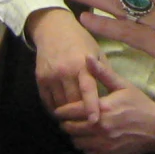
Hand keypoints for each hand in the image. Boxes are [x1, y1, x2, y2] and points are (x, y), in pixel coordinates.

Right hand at [27, 7, 100, 123]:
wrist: (53, 29)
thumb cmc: (80, 40)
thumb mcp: (96, 51)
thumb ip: (104, 71)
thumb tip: (115, 92)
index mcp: (83, 65)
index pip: (87, 90)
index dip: (91, 106)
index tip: (95, 121)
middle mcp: (65, 71)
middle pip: (73, 101)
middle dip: (81, 114)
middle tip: (88, 124)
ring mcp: (51, 76)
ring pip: (60, 104)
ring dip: (68, 114)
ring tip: (76, 120)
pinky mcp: (40, 79)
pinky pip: (47, 101)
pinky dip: (55, 108)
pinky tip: (62, 112)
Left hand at [54, 56, 154, 153]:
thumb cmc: (139, 104)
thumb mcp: (122, 85)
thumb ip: (102, 73)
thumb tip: (87, 58)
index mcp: (102, 108)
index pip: (70, 111)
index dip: (61, 111)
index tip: (59, 111)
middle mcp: (100, 127)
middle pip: (69, 129)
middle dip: (66, 124)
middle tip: (69, 120)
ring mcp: (104, 143)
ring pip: (76, 143)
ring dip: (76, 136)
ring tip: (80, 129)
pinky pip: (87, 153)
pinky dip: (86, 147)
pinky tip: (92, 140)